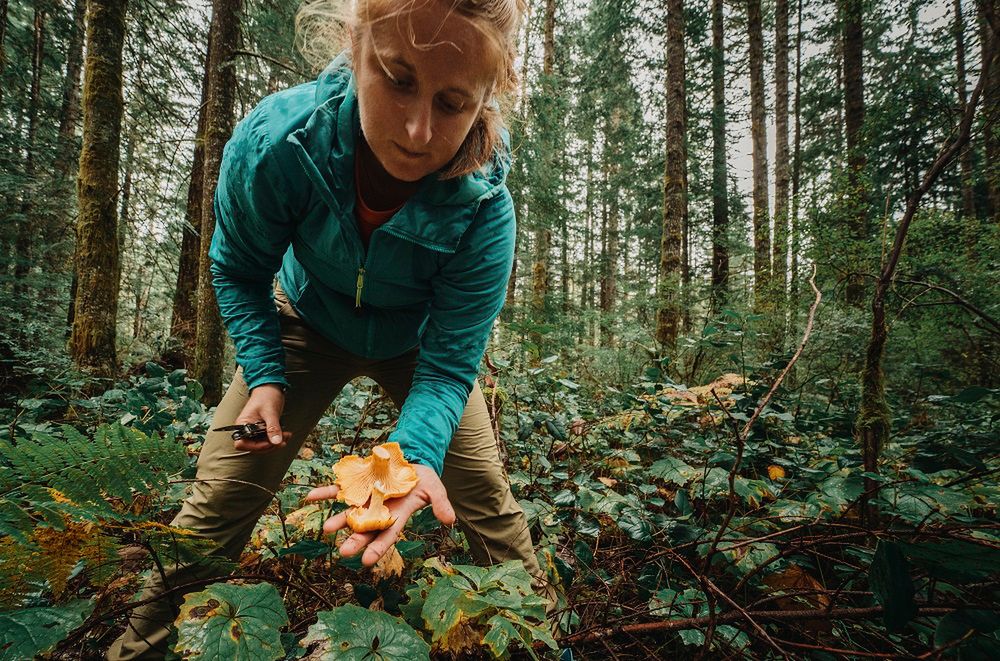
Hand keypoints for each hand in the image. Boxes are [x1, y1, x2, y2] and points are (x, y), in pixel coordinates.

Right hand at [232, 383, 291, 452]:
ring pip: (263, 444)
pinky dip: (277, 439)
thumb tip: (276, 441)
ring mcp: (255, 430)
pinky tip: (286, 434)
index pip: (242, 444)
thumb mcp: (270, 412)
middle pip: (254, 447)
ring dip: (275, 443)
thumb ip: (273, 427)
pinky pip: (268, 439)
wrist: (271, 388)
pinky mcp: (263, 429)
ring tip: (286, 436)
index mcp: (242, 424)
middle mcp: (247, 429)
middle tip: (282, 440)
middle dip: (270, 445)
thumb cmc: (266, 396)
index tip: (269, 442)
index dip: (255, 446)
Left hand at [304, 463, 455, 565]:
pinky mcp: (355, 483)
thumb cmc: (422, 479)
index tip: (367, 562)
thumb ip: (440, 504)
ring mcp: (364, 498)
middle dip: (354, 541)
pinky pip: (336, 489)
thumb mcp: (435, 489)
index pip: (386, 535)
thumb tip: (450, 521)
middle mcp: (377, 511)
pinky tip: (311, 496)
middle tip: (343, 552)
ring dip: (337, 520)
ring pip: (348, 512)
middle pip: (364, 529)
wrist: (409, 461)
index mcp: (396, 515)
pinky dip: (324, 492)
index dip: (377, 548)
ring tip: (327, 528)